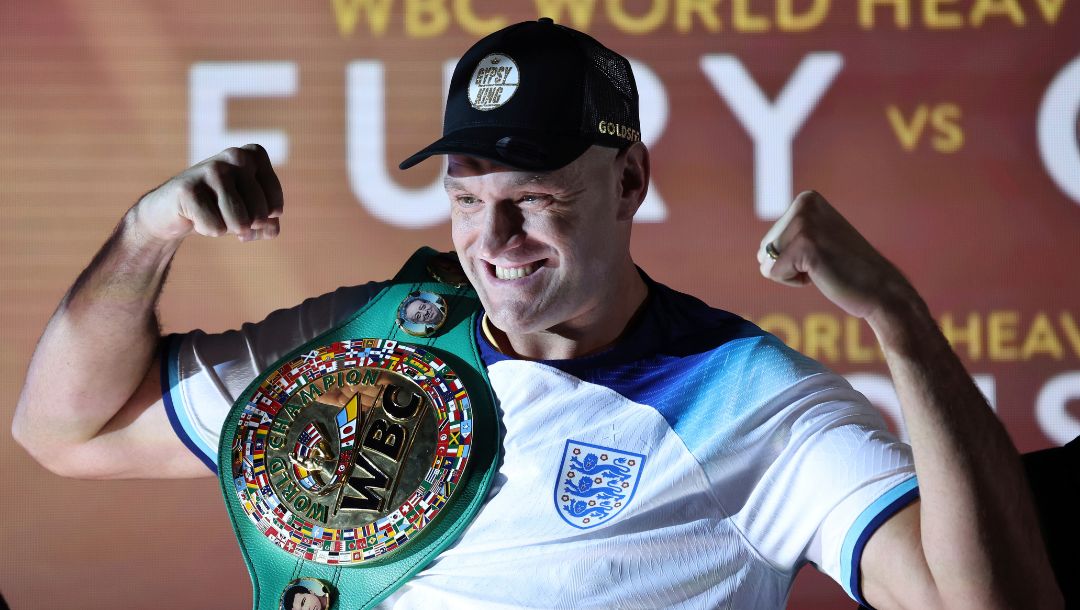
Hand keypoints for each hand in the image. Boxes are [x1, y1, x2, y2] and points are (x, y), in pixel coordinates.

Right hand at [133, 144, 282, 242]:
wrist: (173, 208)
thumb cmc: (220, 207)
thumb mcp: (251, 214)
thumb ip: (269, 223)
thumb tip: (268, 227)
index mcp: (255, 156)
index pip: (275, 208)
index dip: (262, 222)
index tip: (245, 210)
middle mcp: (236, 155)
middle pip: (259, 216)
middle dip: (244, 227)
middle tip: (227, 215)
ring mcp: (211, 168)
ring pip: (240, 223)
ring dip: (227, 229)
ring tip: (213, 214)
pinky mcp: (188, 188)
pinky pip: (215, 228)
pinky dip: (207, 230)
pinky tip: (195, 216)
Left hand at [757, 190, 915, 321]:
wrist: (881, 289)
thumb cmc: (845, 270)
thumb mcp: (817, 240)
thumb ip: (790, 237)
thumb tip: (760, 253)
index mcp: (806, 199)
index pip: (769, 239)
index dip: (790, 257)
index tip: (821, 254)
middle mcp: (804, 204)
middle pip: (764, 248)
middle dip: (788, 265)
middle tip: (823, 263)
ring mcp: (804, 222)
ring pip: (766, 260)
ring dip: (790, 273)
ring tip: (822, 267)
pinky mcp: (804, 244)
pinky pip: (772, 273)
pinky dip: (793, 281)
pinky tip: (821, 274)